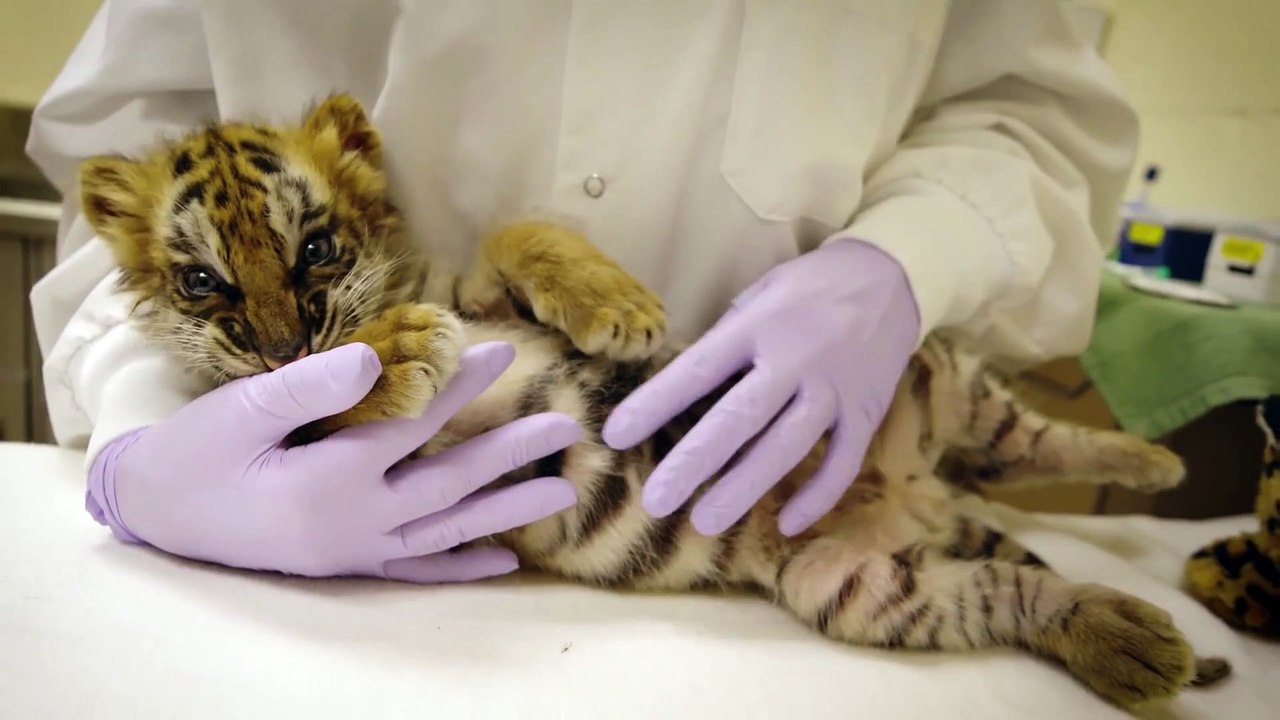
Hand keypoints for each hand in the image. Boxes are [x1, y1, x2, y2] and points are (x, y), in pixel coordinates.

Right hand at [87, 342, 579, 581]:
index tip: (503, 353)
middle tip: (566, 428)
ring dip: (506, 510)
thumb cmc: (195, 453)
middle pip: (450, 482)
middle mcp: (355, 521)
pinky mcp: (349, 563)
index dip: (461, 385)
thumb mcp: (240, 410)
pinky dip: (461, 566)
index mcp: (330, 478)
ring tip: (562, 493)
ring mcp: (356, 549)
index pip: (414, 424)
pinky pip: (417, 570)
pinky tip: (505, 562)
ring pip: (448, 529)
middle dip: (510, 452)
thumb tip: (374, 358)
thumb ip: (310, 387)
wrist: (156, 511)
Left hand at [602, 239, 918, 536]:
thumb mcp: (759, 297)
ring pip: (787, 447)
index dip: (655, 404)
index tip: (616, 435)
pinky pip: (842, 463)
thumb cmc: (807, 290)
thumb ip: (726, 342)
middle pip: (740, 418)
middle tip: (657, 500)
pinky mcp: (866, 411)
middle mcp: (796, 359)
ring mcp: (835, 388)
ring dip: (745, 488)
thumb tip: (682, 391)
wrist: (890, 278)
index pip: (698, 370)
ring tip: (704, 522)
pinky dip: (817, 496)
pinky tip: (786, 522)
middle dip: (695, 462)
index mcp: (758, 326)